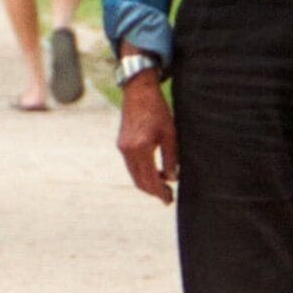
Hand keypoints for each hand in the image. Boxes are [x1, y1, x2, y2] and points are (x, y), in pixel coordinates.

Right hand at [114, 66, 176, 201]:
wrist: (138, 91)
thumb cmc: (157, 110)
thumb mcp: (170, 134)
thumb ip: (171, 158)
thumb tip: (172, 178)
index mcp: (141, 148)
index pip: (150, 179)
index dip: (160, 192)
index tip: (169, 200)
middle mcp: (128, 151)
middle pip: (139, 181)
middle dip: (153, 191)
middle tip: (167, 197)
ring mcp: (122, 148)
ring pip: (134, 175)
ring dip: (147, 183)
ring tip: (162, 185)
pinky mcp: (121, 144)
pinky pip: (131, 166)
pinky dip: (141, 173)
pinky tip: (154, 171)